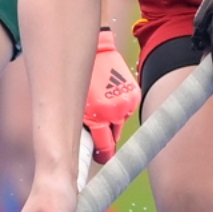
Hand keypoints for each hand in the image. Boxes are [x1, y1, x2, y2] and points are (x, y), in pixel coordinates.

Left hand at [82, 26, 139, 161]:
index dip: (100, 155)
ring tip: (101, 107)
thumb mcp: (78, 104)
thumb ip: (83, 125)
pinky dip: (120, 108)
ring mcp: (126, 103)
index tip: (97, 159)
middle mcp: (116, 112)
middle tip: (94, 129)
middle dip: (104, 136)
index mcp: (99, 116)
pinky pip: (126, 111)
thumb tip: (79, 145)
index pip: (104, 147)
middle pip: (113, 138)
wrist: (98, 52)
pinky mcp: (134, 95)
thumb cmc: (81, 79)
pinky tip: (109, 97)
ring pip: (120, 124)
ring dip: (113, 121)